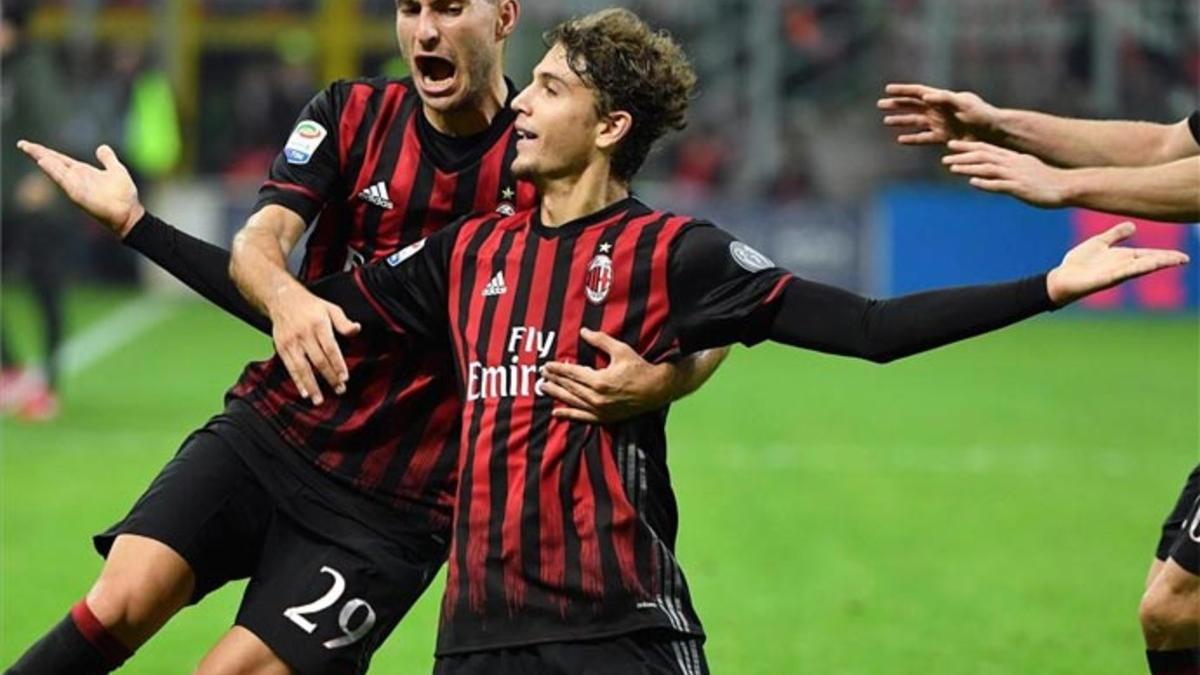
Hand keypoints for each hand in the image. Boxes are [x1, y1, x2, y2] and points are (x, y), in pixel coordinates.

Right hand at [17, 141, 142, 237]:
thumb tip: (101, 147)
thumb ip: (107, 159)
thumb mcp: (116, 170)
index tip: (29, 145)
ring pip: (56, 171)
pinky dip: (54, 172)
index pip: (60, 159)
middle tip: (22, 144)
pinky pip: (64, 181)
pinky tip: (44, 163)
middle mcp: (76, 179)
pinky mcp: (79, 195)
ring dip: (44, 161)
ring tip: (31, 150)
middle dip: (38, 154)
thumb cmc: (124, 195)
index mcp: (82, 172)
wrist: (130, 213)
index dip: (46, 152)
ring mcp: (76, 187)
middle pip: (53, 163)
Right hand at [269, 284, 361, 404]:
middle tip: (340, 390)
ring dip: (312, 385)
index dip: (337, 364)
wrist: (282, 298)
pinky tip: (304, 393)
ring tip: (319, 400)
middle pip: (318, 360)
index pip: (330, 348)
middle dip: (329, 377)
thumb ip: (343, 322)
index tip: (345, 378)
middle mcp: (304, 334)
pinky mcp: (281, 347)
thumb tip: (357, 329)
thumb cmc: (311, 306)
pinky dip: (297, 381)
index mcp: (319, 324)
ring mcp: (291, 342)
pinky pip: (290, 367)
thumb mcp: (330, 308)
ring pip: (302, 367)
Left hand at [541, 328, 676, 423]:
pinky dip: (568, 414)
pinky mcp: (604, 417)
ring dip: (556, 394)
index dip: (558, 369)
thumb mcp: (621, 350)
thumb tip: (584, 331)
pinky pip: (582, 417)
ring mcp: (600, 409)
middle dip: (554, 380)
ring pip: (572, 401)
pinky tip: (557, 412)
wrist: (656, 390)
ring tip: (544, 388)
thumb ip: (600, 340)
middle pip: (569, 387)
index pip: (572, 373)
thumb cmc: (639, 368)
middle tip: (541, 375)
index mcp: (599, 380)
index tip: (547, 365)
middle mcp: (597, 397)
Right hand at [878, 83, 999, 145]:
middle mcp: (938, 110)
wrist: (993, 132)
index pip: (918, 92)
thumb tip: (924, 96)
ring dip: (901, 121)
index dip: (903, 91)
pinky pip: (923, 138)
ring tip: (886, 121)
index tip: (888, 89)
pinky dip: (912, 138)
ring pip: (915, 121)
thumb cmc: (981, 114)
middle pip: (913, 106)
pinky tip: (900, 139)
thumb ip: (944, 99)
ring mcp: (940, 123)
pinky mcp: (943, 137)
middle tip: (880, 104)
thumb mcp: (964, 104)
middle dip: (897, 104)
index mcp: (942, 98)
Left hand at [942, 140, 1068, 206]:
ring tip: (951, 168)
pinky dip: (985, 183)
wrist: (1067, 186)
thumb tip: (995, 172)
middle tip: (944, 157)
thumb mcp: (1027, 170)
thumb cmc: (1048, 180)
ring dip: (968, 168)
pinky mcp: (1020, 188)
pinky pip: (1000, 185)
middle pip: (983, 156)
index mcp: (1013, 158)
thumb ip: (1010, 169)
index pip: (986, 149)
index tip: (951, 145)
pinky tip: (972, 182)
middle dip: (962, 156)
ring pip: (987, 169)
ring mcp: (1016, 175)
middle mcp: (1012, 163)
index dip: (967, 147)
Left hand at [1046, 222, 1188, 305]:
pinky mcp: (1106, 279)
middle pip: (1150, 261)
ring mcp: (1116, 273)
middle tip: (1185, 259)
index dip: (1165, 255)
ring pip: (1141, 267)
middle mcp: (1122, 266)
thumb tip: (1134, 226)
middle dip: (1167, 260)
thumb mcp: (1099, 243)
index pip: (1149, 255)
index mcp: (1123, 258)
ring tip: (1175, 261)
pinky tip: (1149, 265)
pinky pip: (1124, 272)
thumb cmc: (1079, 263)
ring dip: (1157, 264)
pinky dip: (1137, 268)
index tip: (1183, 256)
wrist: (1061, 278)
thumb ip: (1115, 235)